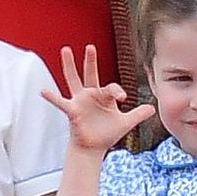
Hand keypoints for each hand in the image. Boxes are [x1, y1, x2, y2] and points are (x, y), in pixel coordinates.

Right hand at [41, 45, 155, 150]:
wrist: (93, 149)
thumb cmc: (106, 133)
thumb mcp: (125, 123)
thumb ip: (138, 114)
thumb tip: (153, 108)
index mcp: (103, 95)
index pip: (111, 87)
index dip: (117, 91)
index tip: (123, 97)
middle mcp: (91, 94)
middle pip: (91, 74)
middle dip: (91, 61)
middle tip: (91, 46)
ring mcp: (80, 101)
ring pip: (73, 80)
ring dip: (69, 66)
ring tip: (65, 50)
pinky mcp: (72, 111)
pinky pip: (60, 102)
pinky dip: (52, 97)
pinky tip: (43, 91)